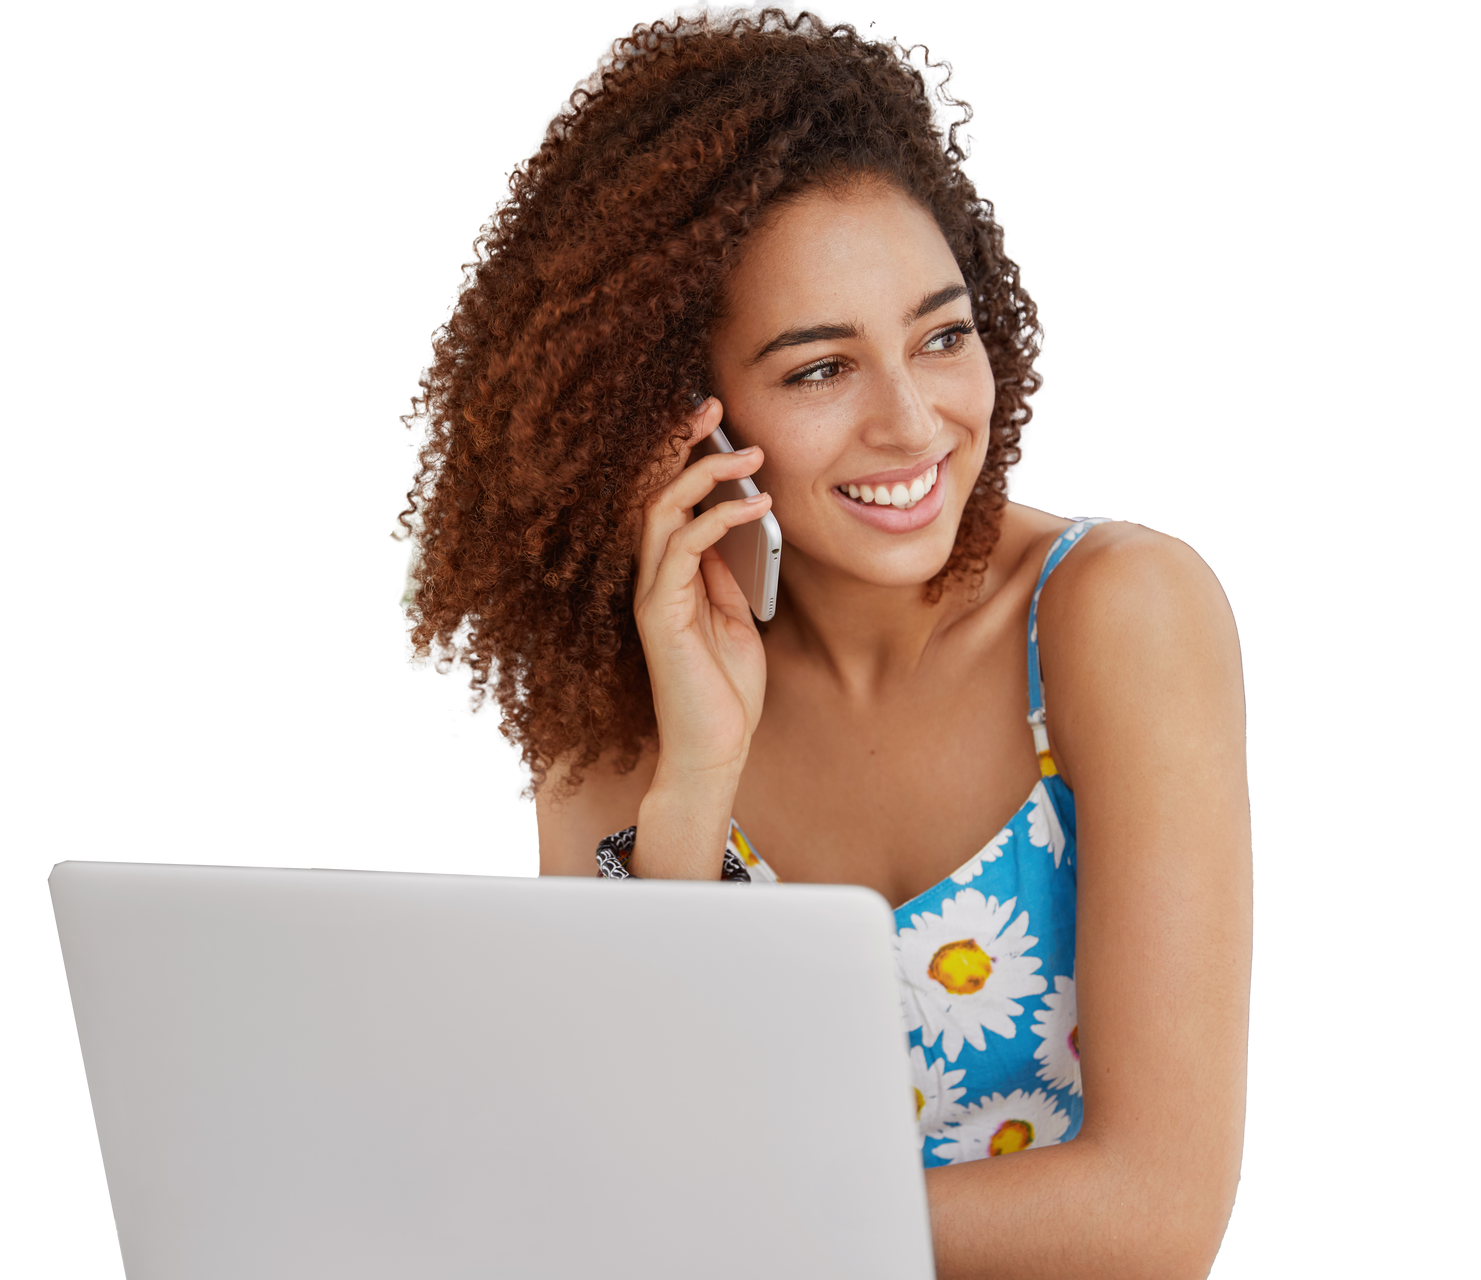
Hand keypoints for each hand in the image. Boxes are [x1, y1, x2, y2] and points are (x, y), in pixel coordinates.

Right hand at [632, 396, 772, 783]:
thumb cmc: (726, 692)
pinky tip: (756, 505)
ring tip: (749, 453)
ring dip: (704, 472)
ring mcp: (652, 593)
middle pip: (653, 490)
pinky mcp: (659, 612)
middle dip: (681, 444)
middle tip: (713, 406)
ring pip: (660, 509)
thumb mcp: (737, 618)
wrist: (715, 750)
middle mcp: (652, 577)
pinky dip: (719, 517)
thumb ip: (728, 574)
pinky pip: (682, 547)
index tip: (717, 421)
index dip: (685, 457)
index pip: (668, 499)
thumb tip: (740, 526)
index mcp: (669, 575)